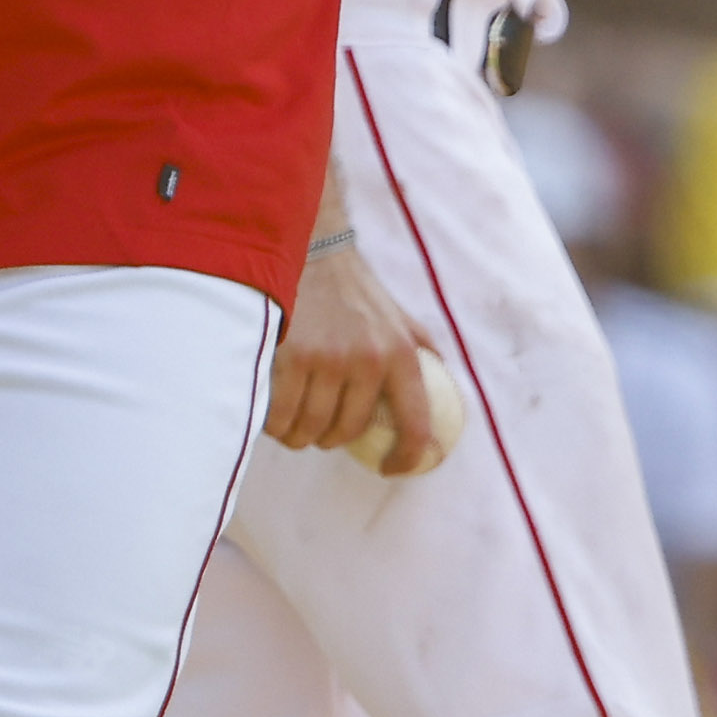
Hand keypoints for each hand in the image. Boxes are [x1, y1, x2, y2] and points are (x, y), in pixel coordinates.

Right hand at [267, 238, 451, 475]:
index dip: (406, 457)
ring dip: (297, 436)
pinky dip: (274, 424)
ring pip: (310, 429)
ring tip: (291, 422)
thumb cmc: (352, 288)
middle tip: (317, 429)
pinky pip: (280, 416)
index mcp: (401, 354)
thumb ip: (419, 347)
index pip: (415, 424)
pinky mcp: (291, 356)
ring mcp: (328, 359)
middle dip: (328, 440)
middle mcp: (368, 359)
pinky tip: (272, 413)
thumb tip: (444, 380)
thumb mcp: (396, 315)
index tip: (391, 468)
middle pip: (345, 433)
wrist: (309, 248)